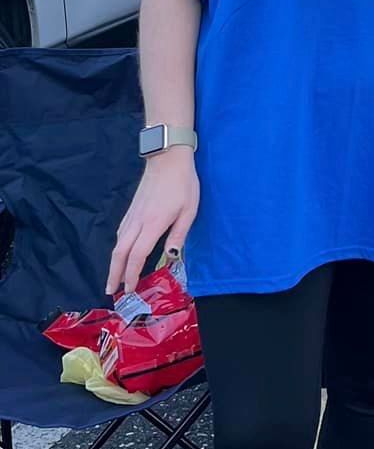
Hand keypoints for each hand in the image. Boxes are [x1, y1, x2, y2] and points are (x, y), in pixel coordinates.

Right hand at [108, 152, 198, 297]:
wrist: (168, 157)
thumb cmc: (183, 184)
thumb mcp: (189, 210)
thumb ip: (178, 235)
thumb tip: (171, 257)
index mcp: (152, 224)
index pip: (137, 256)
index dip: (131, 274)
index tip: (128, 289)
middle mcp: (137, 222)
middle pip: (120, 253)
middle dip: (114, 273)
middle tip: (110, 291)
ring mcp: (132, 214)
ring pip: (118, 243)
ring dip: (114, 262)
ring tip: (114, 277)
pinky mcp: (131, 208)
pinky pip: (120, 232)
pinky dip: (118, 247)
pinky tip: (121, 252)